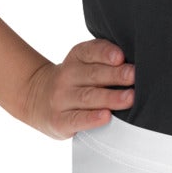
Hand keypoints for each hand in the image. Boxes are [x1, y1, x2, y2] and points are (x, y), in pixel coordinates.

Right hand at [19, 38, 135, 138]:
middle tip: (134, 76)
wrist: (37, 98)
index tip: (121, 57)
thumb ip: (104, 60)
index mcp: (76, 58)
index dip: (105, 53)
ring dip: (110, 97)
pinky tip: (106, 116)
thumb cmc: (75, 81)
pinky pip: (77, 119)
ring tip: (129, 98)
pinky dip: (92, 118)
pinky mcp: (59, 120)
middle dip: (115, 75)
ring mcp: (61, 99)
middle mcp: (67, 76)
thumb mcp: (83, 63)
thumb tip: (133, 64)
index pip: (90, 52)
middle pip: (93, 75)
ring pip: (88, 97)